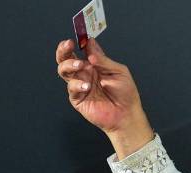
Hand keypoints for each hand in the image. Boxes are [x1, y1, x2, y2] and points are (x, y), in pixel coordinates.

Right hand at [56, 38, 153, 158]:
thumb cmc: (126, 93)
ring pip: (63, 71)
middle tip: (68, 45)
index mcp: (94, 65)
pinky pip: (71, 88)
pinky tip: (87, 86)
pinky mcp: (77, 98)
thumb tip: (90, 43)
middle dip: (63, 50)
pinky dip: (77, 85)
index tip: (76, 38)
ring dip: (69, 65)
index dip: (76, 43)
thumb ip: (103, 60)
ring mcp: (79, 85)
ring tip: (80, 65)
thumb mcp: (118, 72)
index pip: (80, 51)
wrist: (127, 114)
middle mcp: (84, 73)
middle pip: (66, 59)